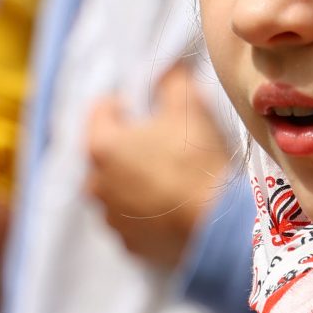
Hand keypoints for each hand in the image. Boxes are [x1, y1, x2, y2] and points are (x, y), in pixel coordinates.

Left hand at [84, 64, 230, 268]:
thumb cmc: (197, 161)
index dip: (122, 103)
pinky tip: (171, 206)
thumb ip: (172, 81)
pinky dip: (146, 212)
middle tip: (161, 143)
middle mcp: (95, 184)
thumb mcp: (189, 108)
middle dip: (128, 146)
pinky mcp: (130, 245)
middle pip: (105, 154)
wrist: (217, 225)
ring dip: (134, 180)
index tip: (143, 105)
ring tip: (168, 178)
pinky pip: (133, 220)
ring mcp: (111, 218)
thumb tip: (168, 68)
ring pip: (117, 190)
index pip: (99, 111)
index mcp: (102, 146)